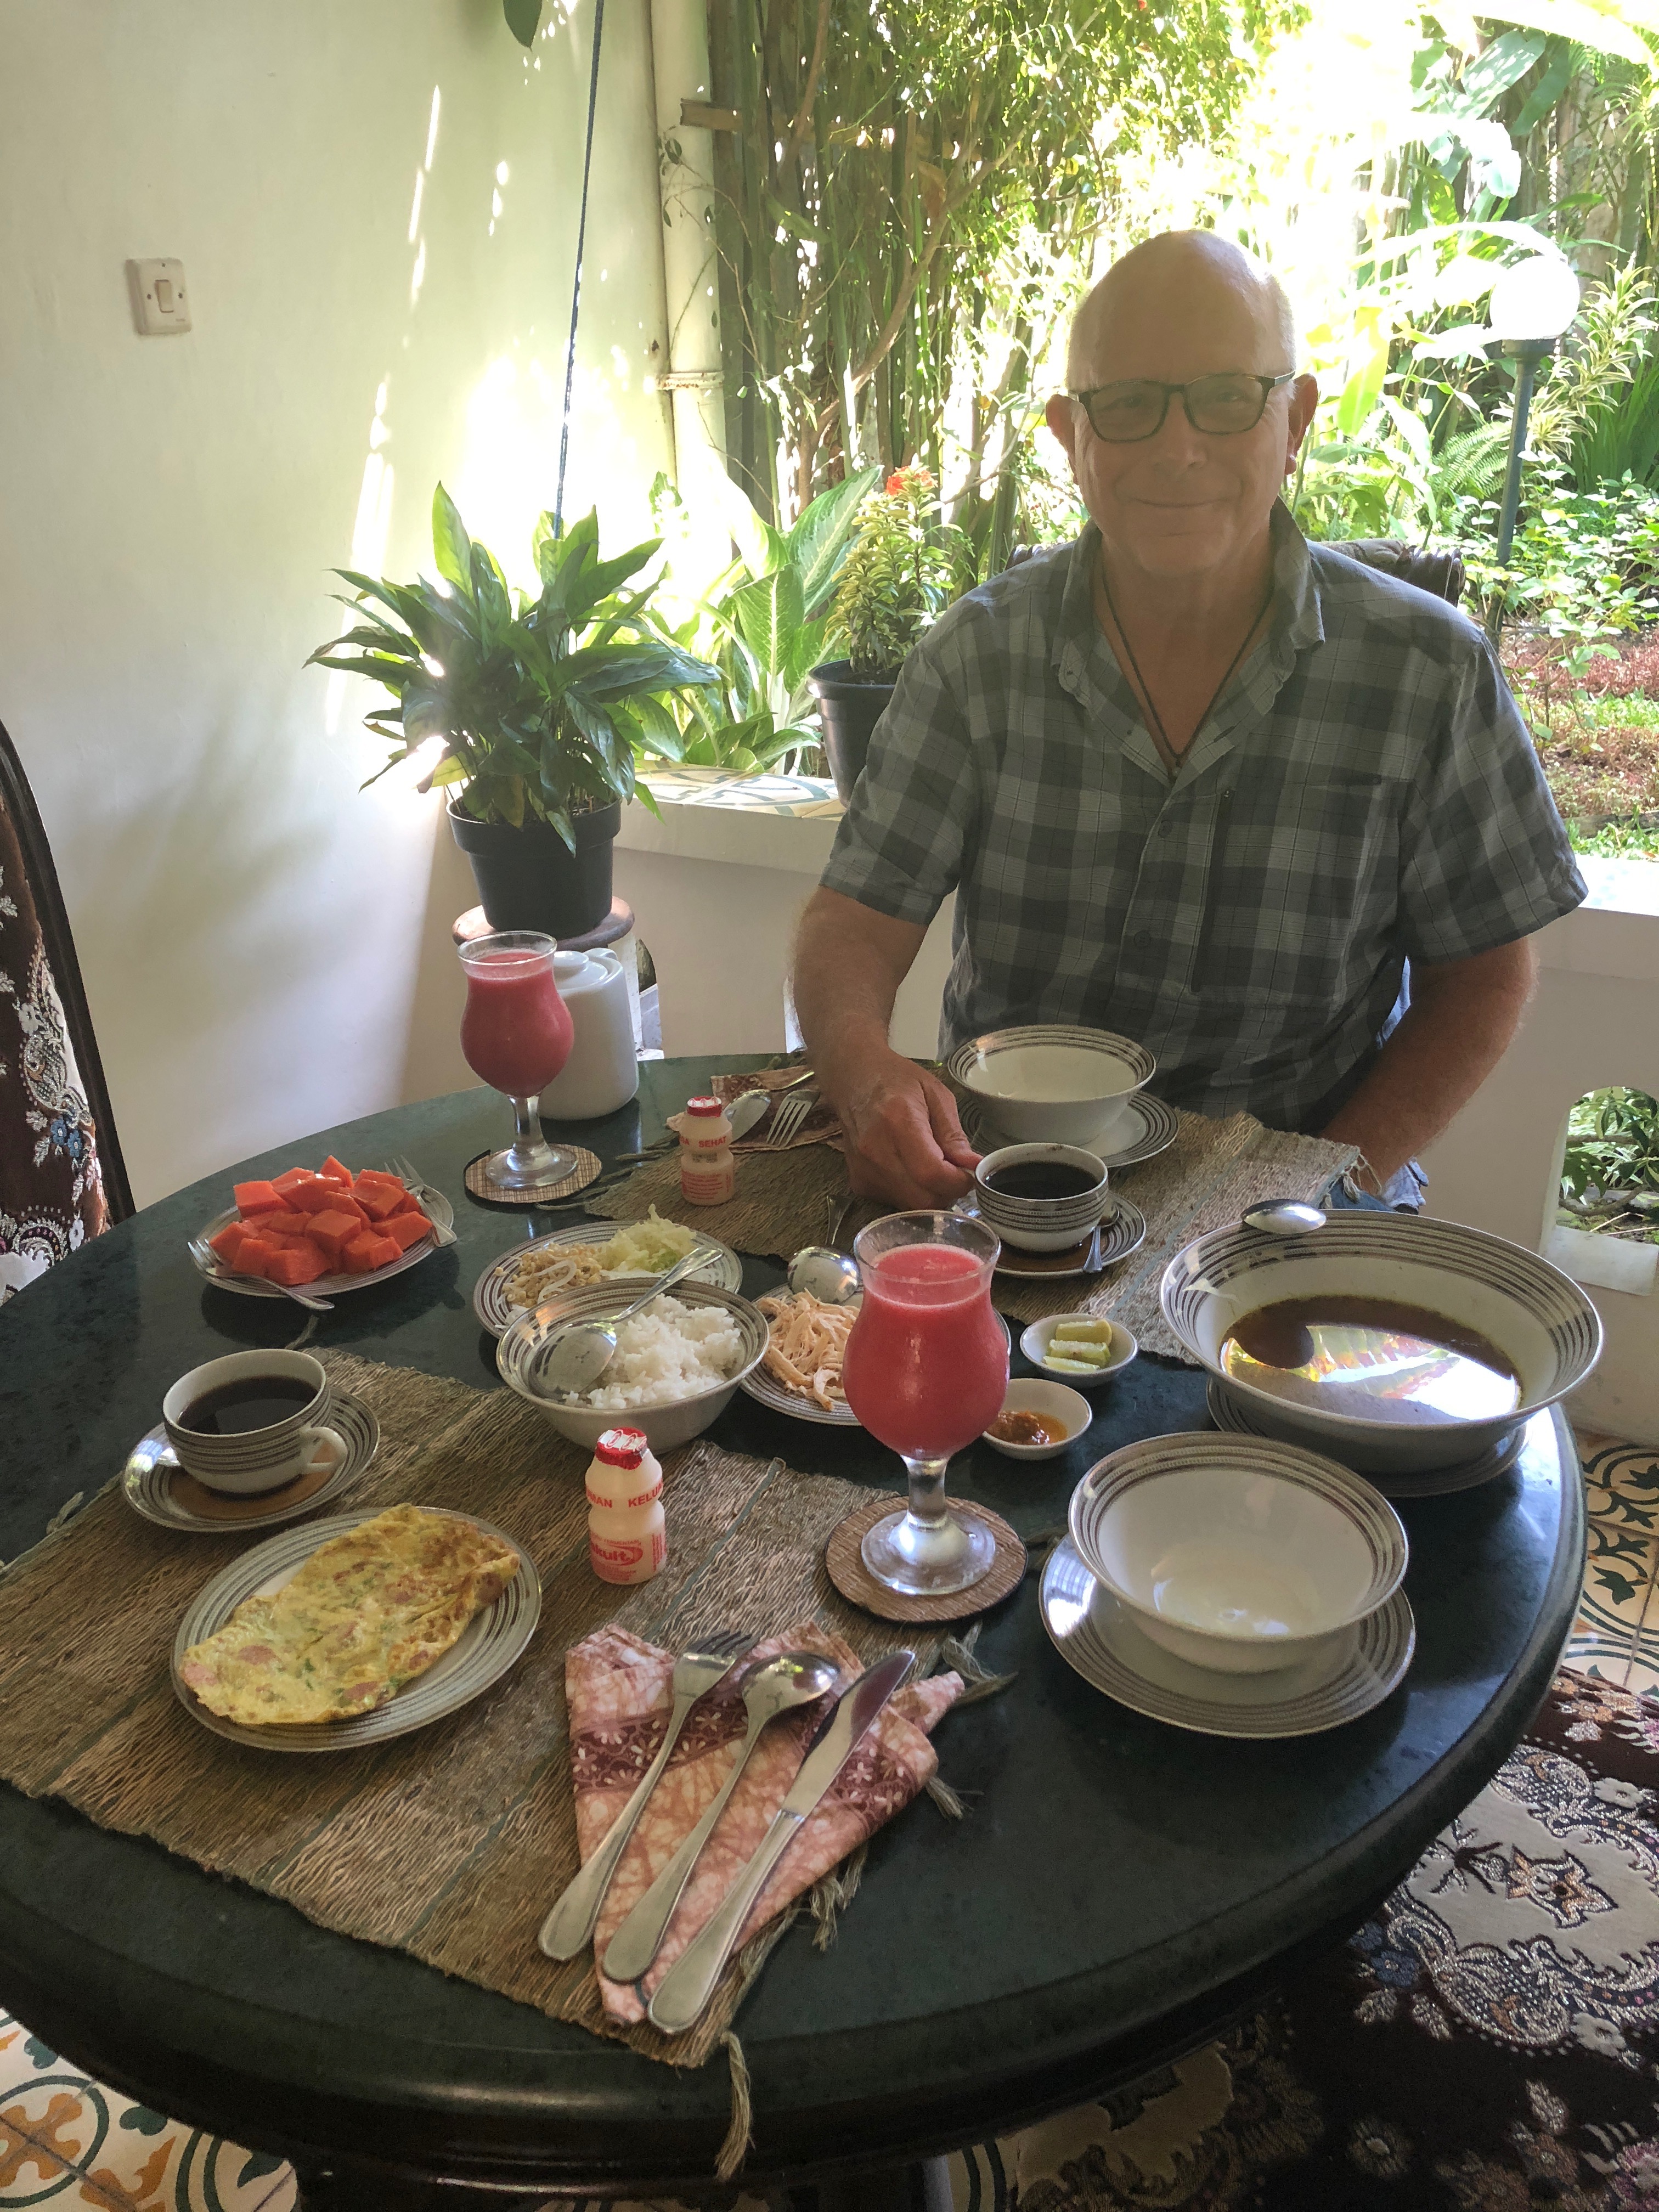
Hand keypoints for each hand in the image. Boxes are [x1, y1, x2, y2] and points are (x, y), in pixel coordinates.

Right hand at [828, 1046, 980, 1207]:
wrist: (853, 1079)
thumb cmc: (897, 1080)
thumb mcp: (936, 1095)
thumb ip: (954, 1134)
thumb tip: (973, 1165)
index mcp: (899, 1122)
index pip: (931, 1173)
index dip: (958, 1182)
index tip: (969, 1173)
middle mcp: (876, 1151)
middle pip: (922, 1199)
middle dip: (947, 1192)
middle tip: (955, 1172)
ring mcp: (864, 1170)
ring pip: (910, 1206)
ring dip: (930, 1194)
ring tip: (933, 1166)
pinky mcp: (858, 1182)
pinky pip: (896, 1202)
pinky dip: (912, 1192)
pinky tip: (911, 1168)